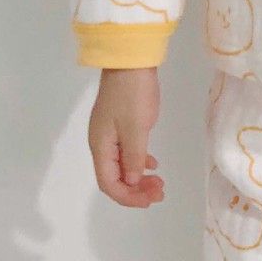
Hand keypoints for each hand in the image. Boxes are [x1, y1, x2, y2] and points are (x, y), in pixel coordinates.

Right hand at [88, 67, 165, 206]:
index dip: (128, 197)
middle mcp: (101, 143)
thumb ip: (134, 158)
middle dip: (136, 190)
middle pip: (114, 177)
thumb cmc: (133, 95)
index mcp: (101, 147)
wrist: (130, 60)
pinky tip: (153, 164)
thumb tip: (132, 181)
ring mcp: (110, 133)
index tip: (150, 200)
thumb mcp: (136, 129)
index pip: (108, 183)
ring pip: (122, 166)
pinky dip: (139, 161)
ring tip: (160, 182)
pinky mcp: (119, 124)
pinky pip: (126, 152)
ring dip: (139, 178)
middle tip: (160, 191)